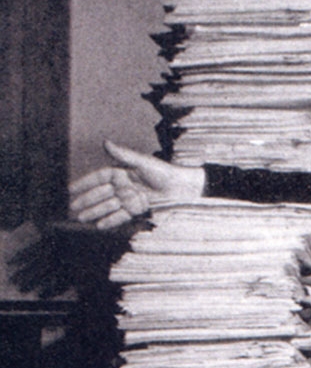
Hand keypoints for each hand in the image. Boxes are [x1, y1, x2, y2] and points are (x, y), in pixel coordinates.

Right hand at [68, 142, 205, 230]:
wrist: (182, 188)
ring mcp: (129, 198)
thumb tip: (105, 142)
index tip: (70, 190)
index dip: (84, 184)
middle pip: (101, 194)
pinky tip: (98, 225)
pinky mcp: (137, 209)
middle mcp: (123, 186)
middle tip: (72, 209)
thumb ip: (123, 155)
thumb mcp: (142, 162)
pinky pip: (121, 216)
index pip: (98, 178)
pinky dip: (110, 220)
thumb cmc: (163, 172)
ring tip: (80, 219)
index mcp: (121, 172)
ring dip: (94, 212)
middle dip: (86, 201)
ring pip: (108, 206)